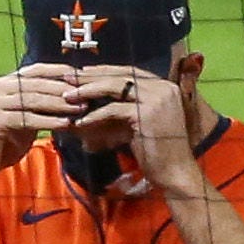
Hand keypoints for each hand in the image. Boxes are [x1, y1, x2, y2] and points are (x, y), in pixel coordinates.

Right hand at [0, 64, 88, 194]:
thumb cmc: (1, 144)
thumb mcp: (23, 121)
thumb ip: (38, 107)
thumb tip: (69, 98)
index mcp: (2, 84)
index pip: (35, 70)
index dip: (59, 71)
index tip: (82, 76)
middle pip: (36, 83)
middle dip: (64, 88)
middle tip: (87, 94)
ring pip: (33, 99)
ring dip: (60, 104)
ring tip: (81, 109)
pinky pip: (27, 118)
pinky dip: (48, 121)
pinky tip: (65, 125)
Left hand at [80, 66, 202, 193]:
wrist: (175, 172)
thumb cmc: (157, 151)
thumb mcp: (141, 121)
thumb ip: (125, 107)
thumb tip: (96, 101)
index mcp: (164, 86)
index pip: (129, 71)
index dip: (104, 71)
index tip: (82, 72)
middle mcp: (163, 88)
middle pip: (120, 75)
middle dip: (92, 75)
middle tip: (68, 77)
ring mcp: (157, 99)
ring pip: (116, 87)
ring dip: (89, 90)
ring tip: (68, 96)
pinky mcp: (147, 114)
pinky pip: (114, 109)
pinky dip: (95, 115)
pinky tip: (81, 121)